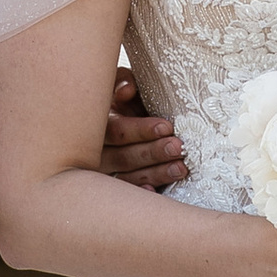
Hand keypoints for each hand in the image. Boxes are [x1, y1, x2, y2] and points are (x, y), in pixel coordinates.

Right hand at [99, 67, 186, 192]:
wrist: (114, 114)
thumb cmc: (120, 97)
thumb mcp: (118, 83)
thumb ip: (121, 82)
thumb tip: (127, 90)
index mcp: (96, 125)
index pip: (117, 131)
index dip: (141, 130)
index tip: (166, 127)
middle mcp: (95, 152)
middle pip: (124, 157)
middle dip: (153, 152)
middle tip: (178, 147)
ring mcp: (103, 172)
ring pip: (129, 176)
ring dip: (157, 173)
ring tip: (181, 167)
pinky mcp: (115, 187)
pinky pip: (129, 193)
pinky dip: (143, 194)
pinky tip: (156, 193)